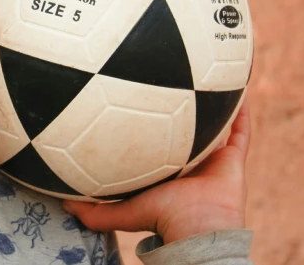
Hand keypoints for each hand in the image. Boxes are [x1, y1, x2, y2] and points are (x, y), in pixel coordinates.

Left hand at [63, 98, 250, 243]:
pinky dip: (241, 111)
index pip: (158, 144)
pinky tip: (236, 87)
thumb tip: (63, 203)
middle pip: (186, 130)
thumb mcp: (122, 211)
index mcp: (167, 170)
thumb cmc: (162, 219)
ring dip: (213, 103)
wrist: (197, 230)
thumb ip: (94, 210)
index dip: (152, 125)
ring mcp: (213, 158)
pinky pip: (240, 130)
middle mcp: (190, 161)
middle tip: (171, 80)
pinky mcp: (234, 158)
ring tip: (207, 73)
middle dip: (181, 108)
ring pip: (215, 125)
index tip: (138, 101)